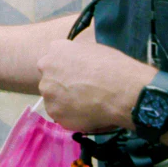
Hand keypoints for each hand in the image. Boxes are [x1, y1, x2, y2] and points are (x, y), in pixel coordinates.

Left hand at [37, 39, 154, 132]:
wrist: (122, 91)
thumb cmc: (114, 67)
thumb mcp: (94, 50)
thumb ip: (77, 56)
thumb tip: (76, 64)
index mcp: (56, 49)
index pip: (55, 60)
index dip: (66, 71)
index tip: (77, 77)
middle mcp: (46, 67)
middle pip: (50, 78)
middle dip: (62, 86)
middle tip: (81, 93)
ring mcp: (48, 91)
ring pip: (53, 98)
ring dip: (64, 102)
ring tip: (87, 106)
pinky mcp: (54, 112)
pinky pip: (61, 115)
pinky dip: (71, 117)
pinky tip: (87, 115)